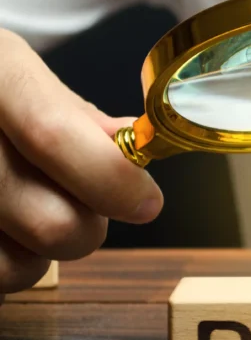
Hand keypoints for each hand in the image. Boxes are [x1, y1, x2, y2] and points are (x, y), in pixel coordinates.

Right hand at [0, 29, 163, 301]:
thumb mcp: (8, 71)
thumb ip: (71, 112)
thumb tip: (134, 143)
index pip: (51, 133)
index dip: (111, 177)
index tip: (147, 202)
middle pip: (51, 221)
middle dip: (87, 226)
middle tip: (81, 203)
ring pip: (19, 268)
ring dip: (40, 254)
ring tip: (24, 212)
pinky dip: (5, 264)